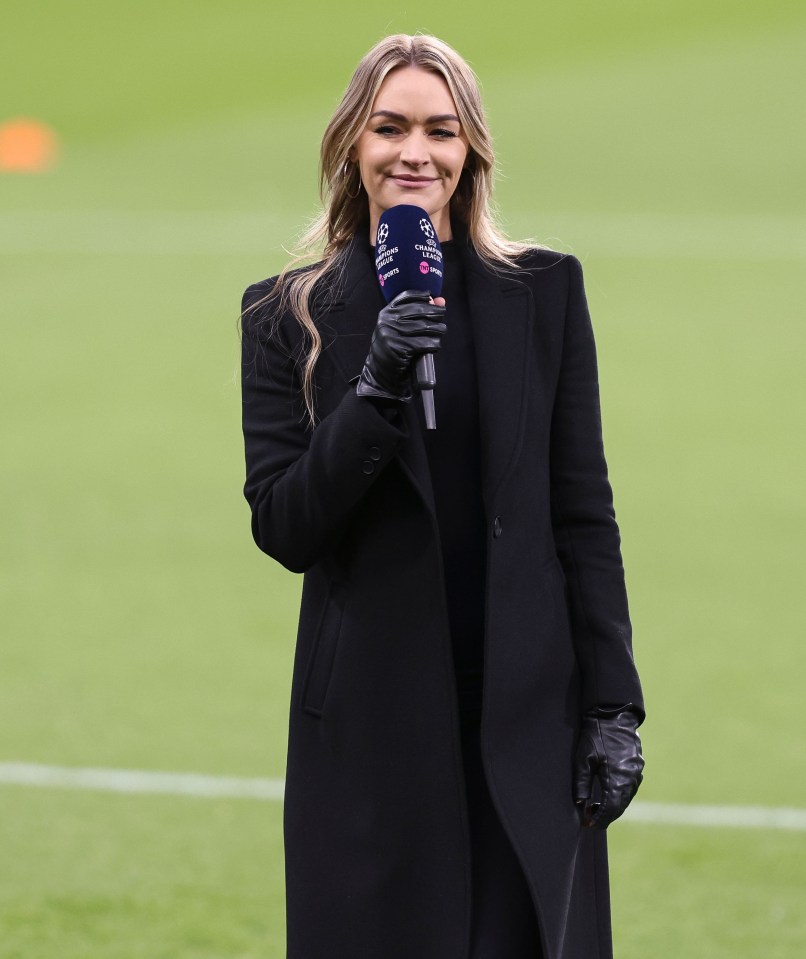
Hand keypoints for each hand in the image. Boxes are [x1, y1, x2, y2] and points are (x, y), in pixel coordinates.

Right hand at [356, 290, 445, 401]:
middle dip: (435, 312)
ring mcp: (391, 334)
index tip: (431, 298)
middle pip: (418, 310)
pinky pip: (423, 342)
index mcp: (387, 312)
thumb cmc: (395, 346)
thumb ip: (419, 312)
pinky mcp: (398, 347)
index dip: (421, 295)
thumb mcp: (401, 327)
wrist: (382, 370)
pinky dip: (433, 343)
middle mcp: (387, 320)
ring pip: (423, 326)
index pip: (406, 296)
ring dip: (437, 329)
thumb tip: (440, 301)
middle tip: (442, 317)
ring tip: (442, 330)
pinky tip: (435, 345)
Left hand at [573, 705, 643, 828]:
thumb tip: (580, 804)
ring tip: (595, 809)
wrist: (614, 715)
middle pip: (620, 806)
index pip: (610, 808)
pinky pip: (630, 789)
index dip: (600, 819)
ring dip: (613, 807)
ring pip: (626, 799)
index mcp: (617, 778)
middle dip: (605, 816)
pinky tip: (607, 795)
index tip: (589, 825)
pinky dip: (620, 796)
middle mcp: (630, 778)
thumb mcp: (583, 759)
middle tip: (590, 820)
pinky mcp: (638, 767)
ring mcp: (636, 773)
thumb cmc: (595, 736)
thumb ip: (581, 783)